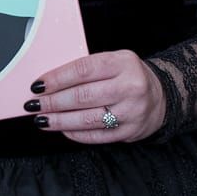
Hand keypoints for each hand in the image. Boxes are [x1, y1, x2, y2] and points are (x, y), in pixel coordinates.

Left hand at [25, 50, 165, 143]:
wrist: (161, 96)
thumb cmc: (129, 76)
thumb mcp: (114, 60)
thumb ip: (88, 68)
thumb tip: (51, 81)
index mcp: (123, 62)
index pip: (83, 70)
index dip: (57, 78)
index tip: (38, 85)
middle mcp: (129, 86)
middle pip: (83, 96)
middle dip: (53, 102)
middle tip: (34, 105)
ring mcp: (131, 111)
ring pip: (88, 118)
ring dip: (60, 120)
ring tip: (42, 119)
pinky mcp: (130, 131)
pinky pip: (97, 135)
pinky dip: (75, 133)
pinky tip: (62, 129)